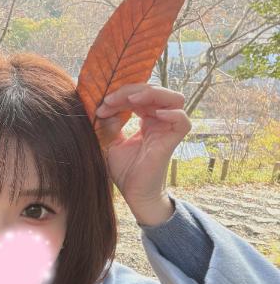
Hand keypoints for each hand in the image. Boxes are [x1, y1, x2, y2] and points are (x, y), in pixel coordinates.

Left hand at [95, 83, 191, 222]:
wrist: (134, 194)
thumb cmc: (125, 171)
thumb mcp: (111, 142)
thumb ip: (110, 123)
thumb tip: (105, 106)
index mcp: (147, 119)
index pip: (139, 95)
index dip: (120, 95)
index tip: (101, 106)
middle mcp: (160, 121)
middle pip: (156, 91)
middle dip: (132, 90)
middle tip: (110, 100)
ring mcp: (168, 129)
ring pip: (173, 98)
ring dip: (152, 94)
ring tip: (131, 100)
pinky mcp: (173, 141)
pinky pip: (182, 121)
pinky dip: (172, 113)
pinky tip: (152, 114)